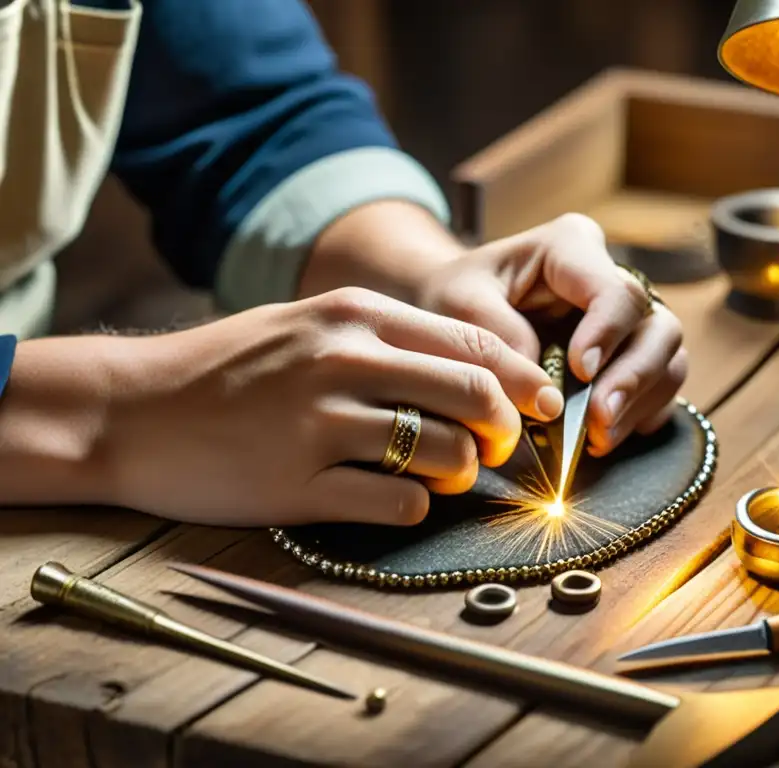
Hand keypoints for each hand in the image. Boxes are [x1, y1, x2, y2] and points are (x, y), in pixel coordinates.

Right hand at [91, 288, 562, 526]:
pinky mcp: (299, 485)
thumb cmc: (230, 368)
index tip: (541, 407)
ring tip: (446, 475)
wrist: (132, 408)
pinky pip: (398, 505)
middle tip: (501, 450)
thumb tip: (478, 375)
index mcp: (355, 314)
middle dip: (506, 431)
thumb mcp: (310, 326)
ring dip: (462, 473)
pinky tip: (399, 500)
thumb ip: (390, 342)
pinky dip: (417, 508)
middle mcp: (344, 360)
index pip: (474, 344)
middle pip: (474, 396)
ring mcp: (321, 424)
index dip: (523, 381)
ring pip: (444, 453)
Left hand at [416, 213, 687, 455]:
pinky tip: (603, 436)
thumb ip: (498, 339)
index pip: (615, 291)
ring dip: (638, 404)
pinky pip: (660, 388)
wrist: (457, 310)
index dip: (607, 335)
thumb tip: (546, 394)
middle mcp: (610, 278)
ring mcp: (627, 320)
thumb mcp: (459, 306)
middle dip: (634, 379)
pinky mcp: (630, 356)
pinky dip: (638, 416)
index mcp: (571, 248)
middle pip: (658, 327)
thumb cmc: (457, 297)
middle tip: (597, 421)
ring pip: (668, 359)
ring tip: (597, 438)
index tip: (580, 372)